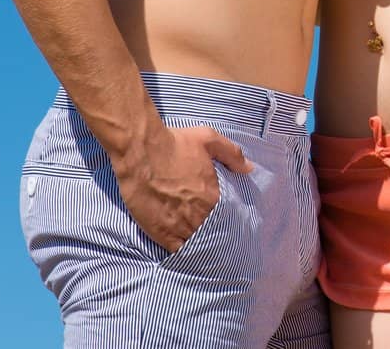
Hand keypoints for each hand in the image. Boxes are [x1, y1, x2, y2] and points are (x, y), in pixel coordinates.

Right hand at [113, 124, 252, 252]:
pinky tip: (184, 246)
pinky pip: (176, 250)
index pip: (229, 215)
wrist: (140, 152)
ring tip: (200, 239)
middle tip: (214, 230)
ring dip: (199, 240)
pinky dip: (182, 250)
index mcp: (214, 195)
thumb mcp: (209, 139)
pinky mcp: (160, 232)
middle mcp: (200, 214)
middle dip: (215, 230)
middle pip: (213, 230)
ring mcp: (179, 225)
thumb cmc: (174, 144)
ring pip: (196, 241)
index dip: (228, 216)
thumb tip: (249, 168)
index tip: (227, 216)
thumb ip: (232, 154)